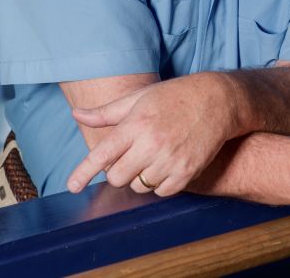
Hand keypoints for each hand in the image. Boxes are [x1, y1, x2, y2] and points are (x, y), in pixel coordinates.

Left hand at [67, 72, 237, 196]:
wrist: (217, 101)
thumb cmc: (174, 96)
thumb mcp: (139, 98)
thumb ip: (106, 113)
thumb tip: (77, 115)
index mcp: (137, 124)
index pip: (103, 154)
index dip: (84, 172)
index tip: (72, 185)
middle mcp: (152, 144)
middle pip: (118, 177)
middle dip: (118, 170)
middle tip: (129, 154)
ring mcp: (170, 160)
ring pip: (138, 186)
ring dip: (139, 176)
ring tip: (152, 154)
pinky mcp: (186, 173)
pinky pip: (161, 192)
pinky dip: (158, 183)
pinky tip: (166, 163)